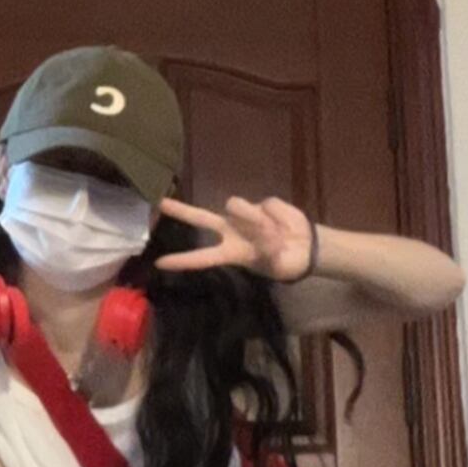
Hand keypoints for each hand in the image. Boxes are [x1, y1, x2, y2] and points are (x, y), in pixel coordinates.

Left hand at [155, 192, 316, 281]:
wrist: (308, 248)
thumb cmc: (286, 263)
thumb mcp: (275, 263)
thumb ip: (265, 246)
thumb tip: (261, 226)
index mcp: (232, 253)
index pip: (202, 258)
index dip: (182, 260)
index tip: (160, 263)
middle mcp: (233, 232)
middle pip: (202, 219)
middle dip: (182, 211)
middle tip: (160, 203)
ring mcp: (245, 216)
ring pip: (237, 206)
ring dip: (252, 218)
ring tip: (273, 233)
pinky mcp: (263, 203)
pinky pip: (266, 205)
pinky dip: (277, 216)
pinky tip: (284, 224)